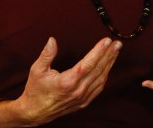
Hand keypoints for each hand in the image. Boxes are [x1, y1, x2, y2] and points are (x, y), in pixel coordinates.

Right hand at [0, 37, 120, 126]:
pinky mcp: (84, 102)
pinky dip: (105, 75)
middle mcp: (78, 90)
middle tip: (117, 43)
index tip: (106, 41)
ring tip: (115, 51)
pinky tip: (108, 66)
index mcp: (67, 82)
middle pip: (98, 69)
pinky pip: (99, 87)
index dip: (99, 51)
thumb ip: (46, 55)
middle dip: (109, 54)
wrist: (35, 112)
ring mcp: (82, 97)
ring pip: (101, 78)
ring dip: (109, 64)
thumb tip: (52, 40)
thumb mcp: (37, 70)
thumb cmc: (35, 90)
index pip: (88, 63)